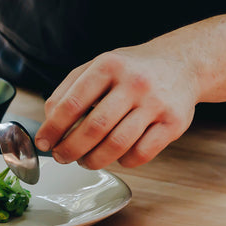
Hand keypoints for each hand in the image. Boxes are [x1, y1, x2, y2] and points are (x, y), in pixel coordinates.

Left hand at [33, 44, 199, 168]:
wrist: (183, 63)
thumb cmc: (131, 70)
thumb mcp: (99, 66)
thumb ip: (70, 89)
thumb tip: (49, 121)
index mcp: (108, 66)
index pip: (72, 103)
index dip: (53, 128)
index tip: (43, 143)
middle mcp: (134, 83)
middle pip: (94, 128)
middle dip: (70, 149)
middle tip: (61, 157)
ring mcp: (156, 103)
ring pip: (117, 145)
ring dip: (94, 160)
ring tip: (85, 161)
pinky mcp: (174, 123)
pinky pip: (141, 154)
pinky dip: (123, 161)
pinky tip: (116, 156)